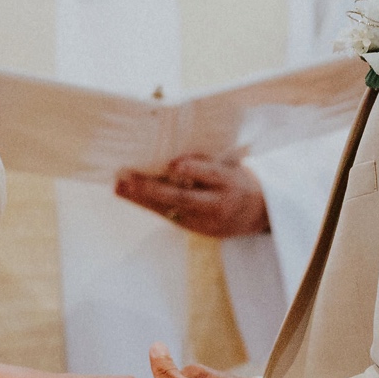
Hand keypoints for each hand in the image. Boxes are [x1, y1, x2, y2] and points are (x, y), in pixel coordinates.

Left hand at [115, 152, 270, 237]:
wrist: (258, 213)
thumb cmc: (237, 179)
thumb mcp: (232, 166)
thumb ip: (207, 160)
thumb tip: (173, 147)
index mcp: (230, 182)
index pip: (211, 175)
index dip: (192, 170)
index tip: (173, 164)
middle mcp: (217, 203)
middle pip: (183, 198)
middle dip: (153, 188)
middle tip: (128, 178)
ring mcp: (206, 221)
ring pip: (170, 209)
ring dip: (142, 198)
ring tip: (120, 186)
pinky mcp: (197, 230)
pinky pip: (170, 216)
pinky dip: (149, 204)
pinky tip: (130, 194)